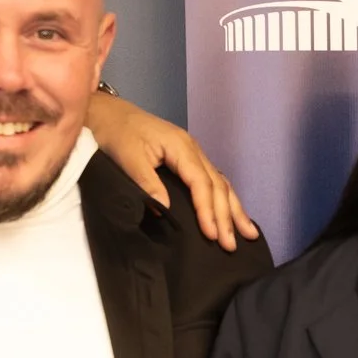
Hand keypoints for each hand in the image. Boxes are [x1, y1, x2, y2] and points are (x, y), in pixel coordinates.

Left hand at [85, 90, 259, 249]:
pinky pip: (213, 180)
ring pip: (221, 182)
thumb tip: (166, 211)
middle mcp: (193, 149)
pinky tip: (233, 212)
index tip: (212, 235)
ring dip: (234, 209)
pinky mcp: (188, 158)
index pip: (202, 183)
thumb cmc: (117, 133)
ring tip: (248, 233)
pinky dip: (225, 198)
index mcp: (181, 148)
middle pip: (217, 185)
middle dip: (227, 216)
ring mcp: (193, 153)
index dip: (208, 210)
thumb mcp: (128, 158)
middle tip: (232, 245)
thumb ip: (148, 183)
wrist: (109, 113)